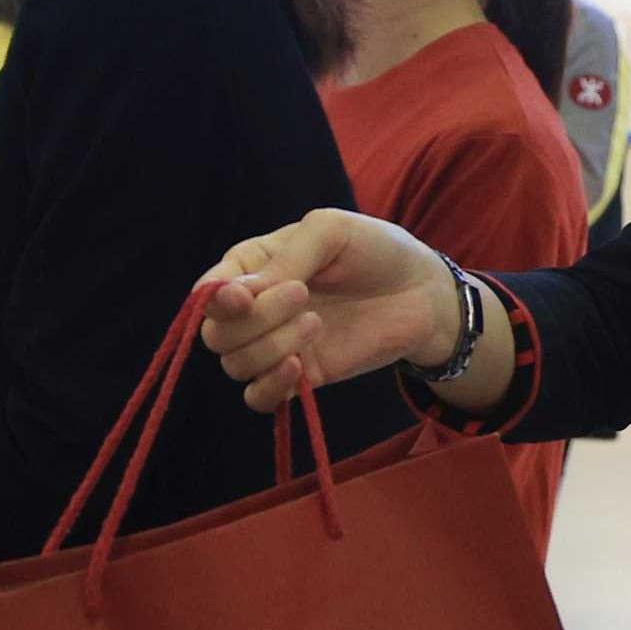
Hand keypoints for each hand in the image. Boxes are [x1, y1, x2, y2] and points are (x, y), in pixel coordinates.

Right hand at [199, 211, 463, 412]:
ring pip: (235, 365)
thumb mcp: (330, 230)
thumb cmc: (375, 249)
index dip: (216, 301)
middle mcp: (254, 309)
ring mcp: (275, 345)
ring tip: (316, 323)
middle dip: (255, 320)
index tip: (244, 297)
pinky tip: (299, 368)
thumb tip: (243, 294)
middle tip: (303, 296)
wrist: (422, 291)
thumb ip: (287, 256)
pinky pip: (258, 399)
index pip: (208, 293)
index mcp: (252, 267)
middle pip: (216, 335)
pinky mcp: (300, 376)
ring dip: (270, 348)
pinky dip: (270, 387)